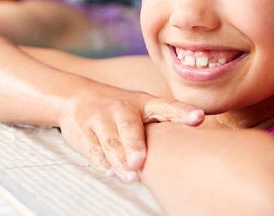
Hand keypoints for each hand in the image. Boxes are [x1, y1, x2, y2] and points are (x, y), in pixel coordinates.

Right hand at [59, 87, 203, 181]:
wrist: (74, 97)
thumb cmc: (119, 109)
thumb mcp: (141, 108)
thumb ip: (164, 123)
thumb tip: (194, 150)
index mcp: (142, 103)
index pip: (166, 106)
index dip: (182, 112)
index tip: (198, 117)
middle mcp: (121, 109)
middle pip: (129, 126)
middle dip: (134, 144)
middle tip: (140, 161)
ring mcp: (100, 119)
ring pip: (110, 142)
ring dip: (119, 160)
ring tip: (130, 176)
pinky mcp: (83, 132)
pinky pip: (92, 148)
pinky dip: (100, 161)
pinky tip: (108, 170)